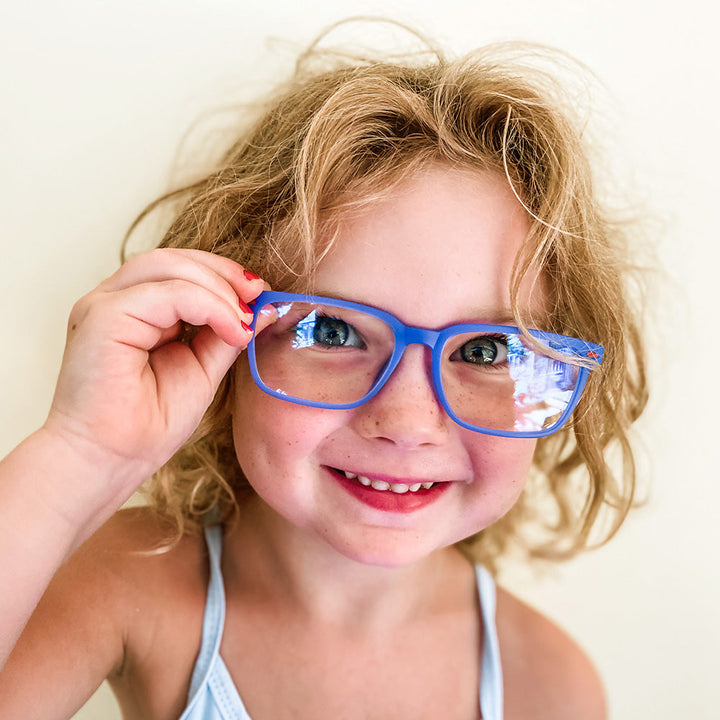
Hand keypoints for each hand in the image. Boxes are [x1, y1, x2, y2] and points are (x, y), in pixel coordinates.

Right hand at [43, 248, 268, 505]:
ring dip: (218, 288)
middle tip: (259, 296)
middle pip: (174, 260)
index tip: (260, 294)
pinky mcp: (103, 316)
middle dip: (223, 273)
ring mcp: (104, 304)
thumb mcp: (202, 368)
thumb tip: (262, 308)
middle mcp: (114, 300)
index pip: (179, 270)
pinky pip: (168, 293)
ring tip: (245, 320)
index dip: (222, 275)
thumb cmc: (147, 424)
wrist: (110, 461)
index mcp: (133, 310)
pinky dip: (208, 306)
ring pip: (169, 266)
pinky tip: (231, 328)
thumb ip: (225, 333)